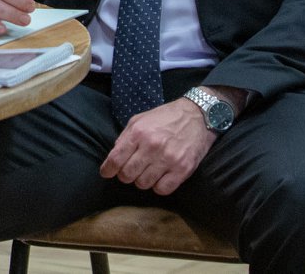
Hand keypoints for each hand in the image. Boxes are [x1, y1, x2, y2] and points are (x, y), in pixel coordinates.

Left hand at [100, 98, 217, 194]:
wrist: (198, 116)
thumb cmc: (165, 117)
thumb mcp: (139, 119)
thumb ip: (125, 137)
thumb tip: (114, 156)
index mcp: (138, 133)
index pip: (115, 159)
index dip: (107, 170)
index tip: (106, 173)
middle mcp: (152, 146)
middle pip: (127, 174)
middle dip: (125, 176)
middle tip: (130, 171)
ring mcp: (168, 159)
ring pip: (143, 184)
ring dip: (142, 181)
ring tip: (147, 172)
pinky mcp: (183, 169)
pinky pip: (162, 190)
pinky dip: (158, 187)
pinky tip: (160, 178)